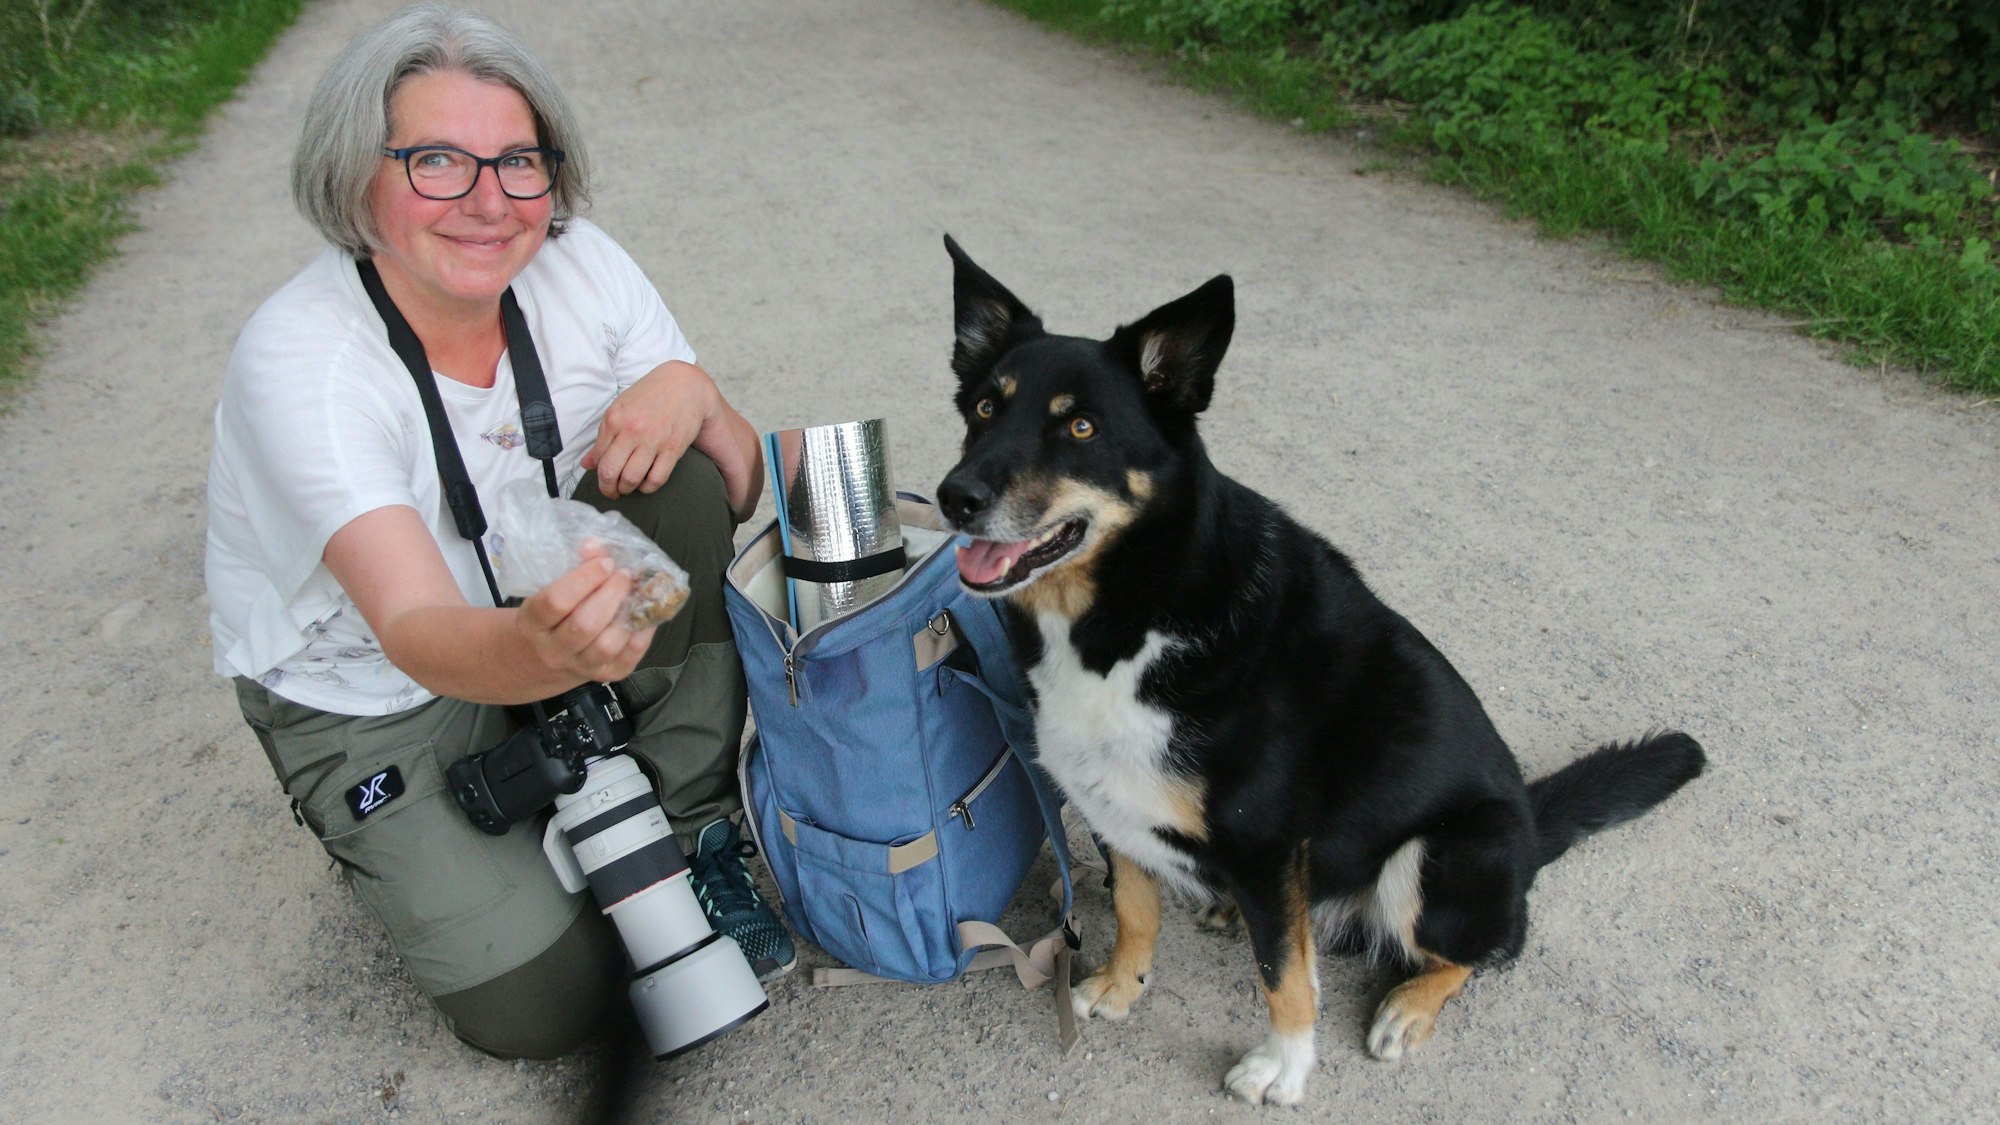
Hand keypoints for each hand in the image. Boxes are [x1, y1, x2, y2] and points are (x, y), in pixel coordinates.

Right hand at [514, 543, 657, 682]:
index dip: (584, 579)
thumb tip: (596, 546)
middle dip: (610, 594)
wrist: (542, 658)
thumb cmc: (551, 615)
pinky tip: (645, 613)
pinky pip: (629, 656)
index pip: (556, 602)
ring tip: (635, 592)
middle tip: (624, 575)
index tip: (604, 562)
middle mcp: (553, 650)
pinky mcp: (606, 675)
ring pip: (607, 645)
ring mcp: (580, 666)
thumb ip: (575, 567)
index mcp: (533, 624)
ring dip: (627, 614)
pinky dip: (643, 633)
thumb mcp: (550, 589)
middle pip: (584, 625)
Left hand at [584, 361, 714, 498]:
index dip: (599, 473)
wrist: (685, 384)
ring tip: (628, 488)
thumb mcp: (621, 409)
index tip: (605, 477)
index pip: (598, 458)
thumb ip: (603, 437)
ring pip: (631, 479)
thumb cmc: (651, 395)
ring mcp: (653, 441)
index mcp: (614, 419)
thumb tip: (586, 464)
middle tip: (612, 492)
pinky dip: (648, 487)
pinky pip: (656, 479)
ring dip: (626, 489)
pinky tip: (646, 483)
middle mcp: (631, 431)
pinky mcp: (672, 449)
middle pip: (610, 472)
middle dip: (608, 489)